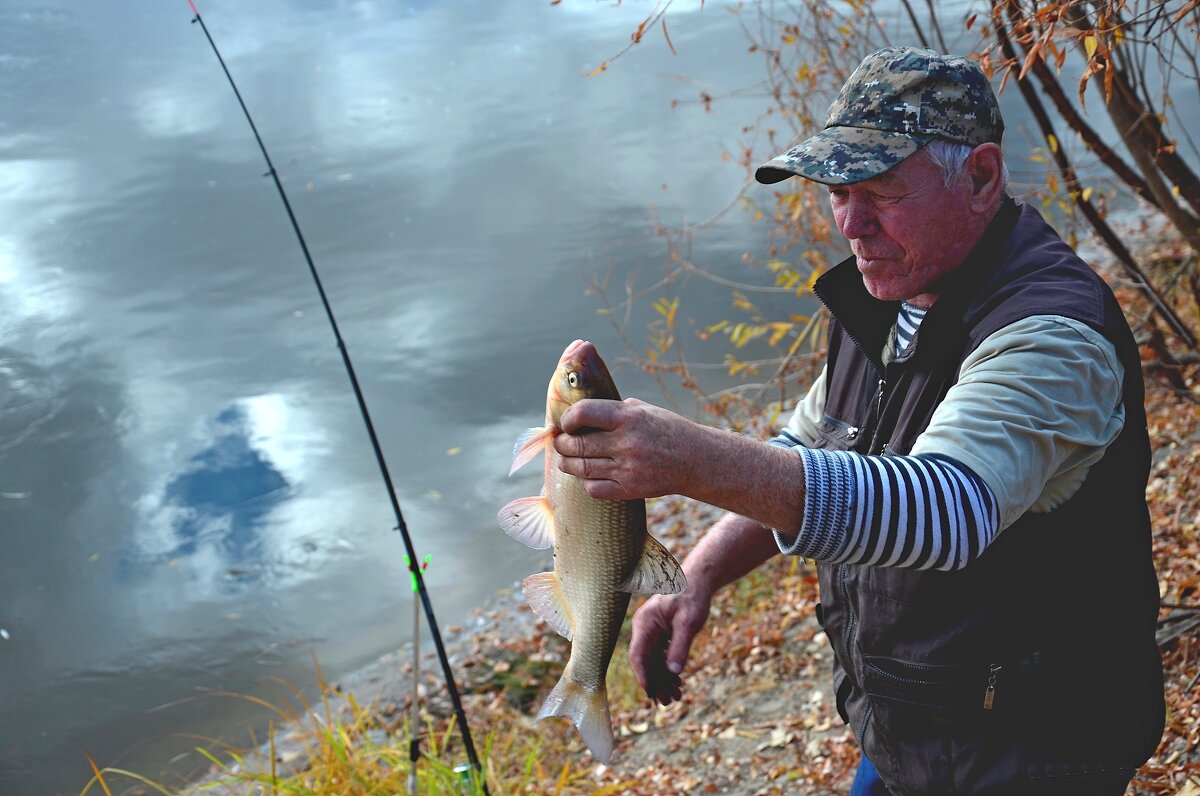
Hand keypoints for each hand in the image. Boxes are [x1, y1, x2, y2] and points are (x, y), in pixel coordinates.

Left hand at [553, 398, 703, 500]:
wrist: (696, 460)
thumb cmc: (665, 429)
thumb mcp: (643, 409)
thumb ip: (611, 409)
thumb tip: (577, 414)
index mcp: (629, 417)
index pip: (583, 413)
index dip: (568, 419)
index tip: (567, 423)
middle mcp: (627, 443)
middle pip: (577, 444)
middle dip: (562, 443)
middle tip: (560, 442)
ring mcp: (628, 469)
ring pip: (580, 468)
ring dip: (566, 463)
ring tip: (565, 459)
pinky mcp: (630, 490)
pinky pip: (593, 488)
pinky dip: (583, 481)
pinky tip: (585, 474)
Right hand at [628, 586, 711, 705]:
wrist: (698, 581)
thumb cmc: (692, 597)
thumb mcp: (689, 622)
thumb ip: (680, 646)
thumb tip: (674, 672)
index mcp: (645, 623)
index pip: (638, 654)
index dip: (643, 676)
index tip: (651, 694)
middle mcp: (644, 628)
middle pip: (646, 662)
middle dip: (656, 683)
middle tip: (669, 702)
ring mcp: (651, 632)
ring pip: (653, 661)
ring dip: (663, 680)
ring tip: (677, 697)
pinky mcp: (660, 634)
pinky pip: (660, 656)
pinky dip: (668, 670)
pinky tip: (678, 683)